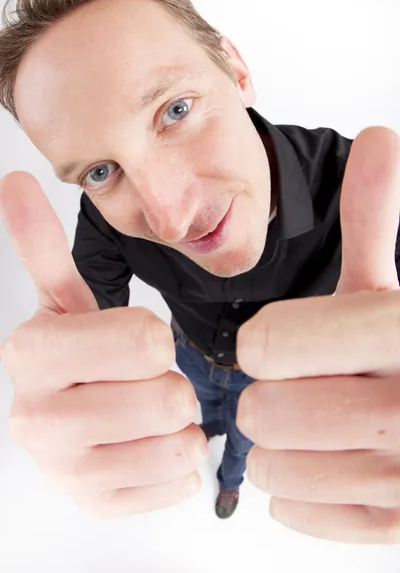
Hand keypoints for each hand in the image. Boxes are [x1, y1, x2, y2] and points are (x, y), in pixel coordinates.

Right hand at [0, 171, 206, 517]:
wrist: (68, 419)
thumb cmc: (79, 355)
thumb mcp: (65, 300)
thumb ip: (43, 247)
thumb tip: (14, 183)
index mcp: (30, 355)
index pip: (145, 342)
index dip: (154, 339)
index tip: (135, 343)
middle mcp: (37, 420)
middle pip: (167, 398)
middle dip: (170, 384)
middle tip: (143, 381)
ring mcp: (66, 474)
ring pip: (180, 444)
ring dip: (177, 423)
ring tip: (145, 412)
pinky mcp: (97, 506)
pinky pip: (180, 483)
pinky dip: (176, 462)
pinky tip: (144, 446)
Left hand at [236, 126, 399, 543]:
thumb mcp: (396, 289)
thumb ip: (378, 221)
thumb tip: (382, 136)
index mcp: (398, 334)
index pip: (270, 344)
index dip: (265, 342)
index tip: (276, 342)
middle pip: (263, 411)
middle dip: (266, 397)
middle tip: (294, 388)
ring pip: (271, 468)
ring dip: (276, 445)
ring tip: (310, 426)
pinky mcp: (392, 524)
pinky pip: (297, 511)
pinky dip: (295, 490)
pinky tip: (324, 464)